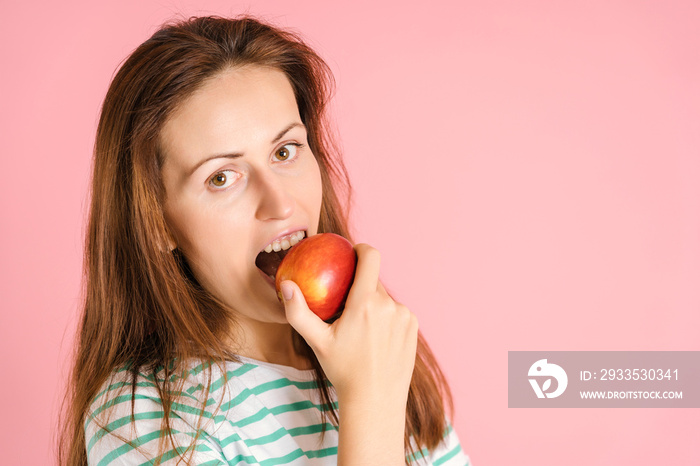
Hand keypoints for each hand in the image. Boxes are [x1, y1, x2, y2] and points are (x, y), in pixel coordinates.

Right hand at [280, 243, 418, 404]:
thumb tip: (285, 285)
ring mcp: (404, 315)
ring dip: (373, 305)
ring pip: (385, 298)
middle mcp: (388, 305)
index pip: (370, 257)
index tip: (352, 252)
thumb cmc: (343, 370)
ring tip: (362, 330)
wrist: (375, 400)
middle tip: (346, 306)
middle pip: (374, 281)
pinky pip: (397, 312)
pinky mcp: (413, 326)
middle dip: (360, 287)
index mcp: (365, 303)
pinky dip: (386, 318)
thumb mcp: (317, 342)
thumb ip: (298, 312)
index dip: (361, 249)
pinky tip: (377, 340)